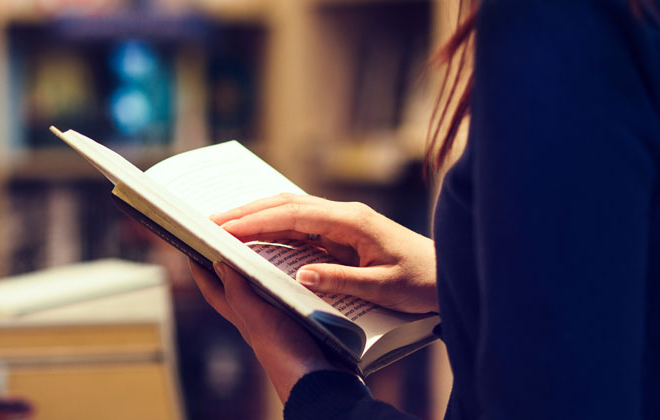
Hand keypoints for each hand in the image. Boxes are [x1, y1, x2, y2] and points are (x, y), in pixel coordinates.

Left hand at [190, 261, 346, 401]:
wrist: (322, 383)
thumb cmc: (287, 356)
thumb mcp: (258, 319)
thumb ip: (238, 294)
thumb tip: (218, 265)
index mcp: (242, 319)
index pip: (213, 291)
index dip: (200, 271)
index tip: (193, 248)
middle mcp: (259, 320)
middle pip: (239, 287)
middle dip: (233, 264)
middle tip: (231, 239)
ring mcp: (281, 323)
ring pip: (268, 291)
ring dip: (266, 270)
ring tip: (268, 246)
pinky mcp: (304, 324)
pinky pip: (294, 297)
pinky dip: (294, 282)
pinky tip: (303, 272)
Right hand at [212, 193, 438, 313]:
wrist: (449, 276)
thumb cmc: (423, 282)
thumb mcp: (384, 288)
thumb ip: (341, 280)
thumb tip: (300, 274)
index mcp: (352, 221)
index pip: (293, 215)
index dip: (256, 221)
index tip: (225, 229)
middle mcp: (344, 214)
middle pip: (285, 204)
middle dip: (246, 211)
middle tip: (210, 221)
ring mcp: (342, 221)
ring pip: (290, 211)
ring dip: (256, 216)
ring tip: (223, 226)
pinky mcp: (341, 233)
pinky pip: (299, 225)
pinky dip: (273, 227)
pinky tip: (254, 235)